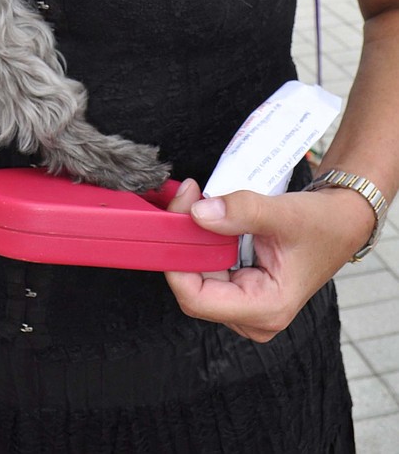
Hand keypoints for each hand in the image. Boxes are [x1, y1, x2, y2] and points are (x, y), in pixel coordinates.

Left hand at [164, 178, 371, 341]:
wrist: (339, 223)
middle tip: (187, 198)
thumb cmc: (321, 224)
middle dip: (183, 243)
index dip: (177, 262)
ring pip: (197, 277)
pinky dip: (201, 242)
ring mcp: (245, 306)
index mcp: (267, 309)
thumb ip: (241, 211)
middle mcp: (253, 316)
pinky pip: (207, 270)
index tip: (176, 218)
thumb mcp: (283, 212)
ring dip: (191, 240)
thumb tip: (198, 213)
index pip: (197, 299)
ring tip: (197, 201)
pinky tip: (206, 217)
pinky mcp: (240, 291)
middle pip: (193, 288)